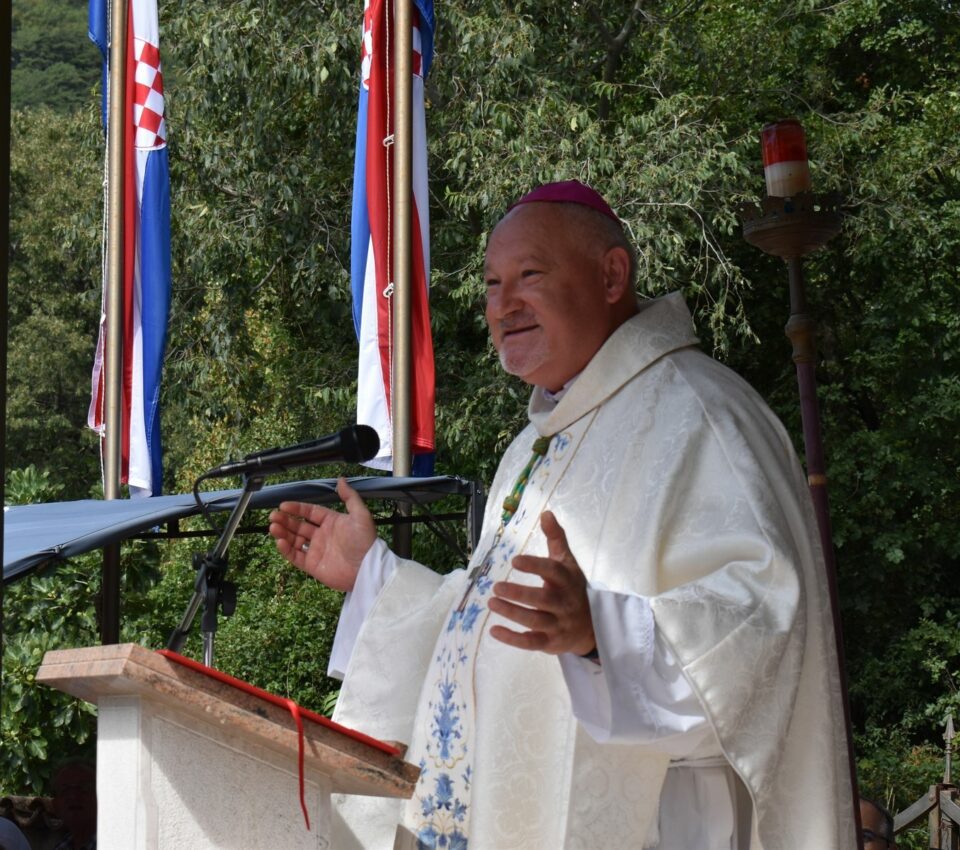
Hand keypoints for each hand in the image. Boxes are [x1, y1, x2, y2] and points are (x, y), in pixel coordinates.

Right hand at [268, 477, 376, 591]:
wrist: (367, 568)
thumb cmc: (365, 540)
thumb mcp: (360, 514)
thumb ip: (349, 497)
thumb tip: (341, 479)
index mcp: (332, 522)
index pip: (310, 512)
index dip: (297, 508)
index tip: (283, 505)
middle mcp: (322, 535)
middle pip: (299, 526)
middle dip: (285, 520)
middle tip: (273, 516)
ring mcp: (317, 550)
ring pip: (294, 540)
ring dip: (283, 533)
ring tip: (273, 527)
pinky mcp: (313, 565)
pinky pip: (296, 557)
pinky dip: (286, 550)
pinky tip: (280, 541)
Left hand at [487, 511, 595, 655]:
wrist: (592, 626)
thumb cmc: (573, 588)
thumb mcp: (567, 563)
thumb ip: (556, 538)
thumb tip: (546, 512)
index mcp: (566, 580)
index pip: (552, 571)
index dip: (535, 566)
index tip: (515, 560)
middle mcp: (563, 602)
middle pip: (542, 599)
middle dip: (519, 594)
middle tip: (496, 587)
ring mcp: (557, 624)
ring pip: (534, 620)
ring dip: (512, 613)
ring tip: (491, 603)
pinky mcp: (550, 642)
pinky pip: (531, 642)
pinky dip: (513, 639)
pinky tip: (494, 630)